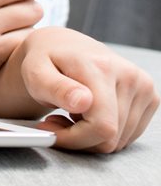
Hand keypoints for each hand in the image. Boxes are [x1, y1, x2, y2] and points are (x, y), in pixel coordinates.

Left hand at [17, 26, 157, 152]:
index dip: (74, 139)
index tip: (50, 129)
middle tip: (56, 120)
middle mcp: (130, 76)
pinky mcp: (150, 97)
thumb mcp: (35, 71)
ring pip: (120, 140)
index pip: (101, 126)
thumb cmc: (45, 60)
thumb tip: (83, 101)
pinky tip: (89, 114)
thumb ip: (55, 87)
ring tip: (71, 114)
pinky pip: (129, 135)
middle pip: (111, 138)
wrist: (64, 45)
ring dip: (92, 136)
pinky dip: (106, 132)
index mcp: (101, 67)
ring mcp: (144, 87)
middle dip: (79, 138)